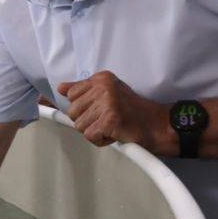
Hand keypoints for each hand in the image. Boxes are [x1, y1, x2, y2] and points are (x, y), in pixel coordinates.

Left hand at [57, 70, 173, 153]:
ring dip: (95, 130)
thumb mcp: (106, 93)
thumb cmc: (131, 111)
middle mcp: (103, 87)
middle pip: (73, 112)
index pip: (71, 95)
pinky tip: (114, 133)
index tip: (100, 108)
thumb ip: (83, 90)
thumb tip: (61, 88)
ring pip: (79, 125)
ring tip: (111, 125)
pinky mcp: (110, 120)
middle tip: (108, 118)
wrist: (157, 125)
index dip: (84, 107)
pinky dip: (101, 140)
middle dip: (88, 120)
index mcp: (101, 78)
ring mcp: (107, 103)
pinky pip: (90, 136)